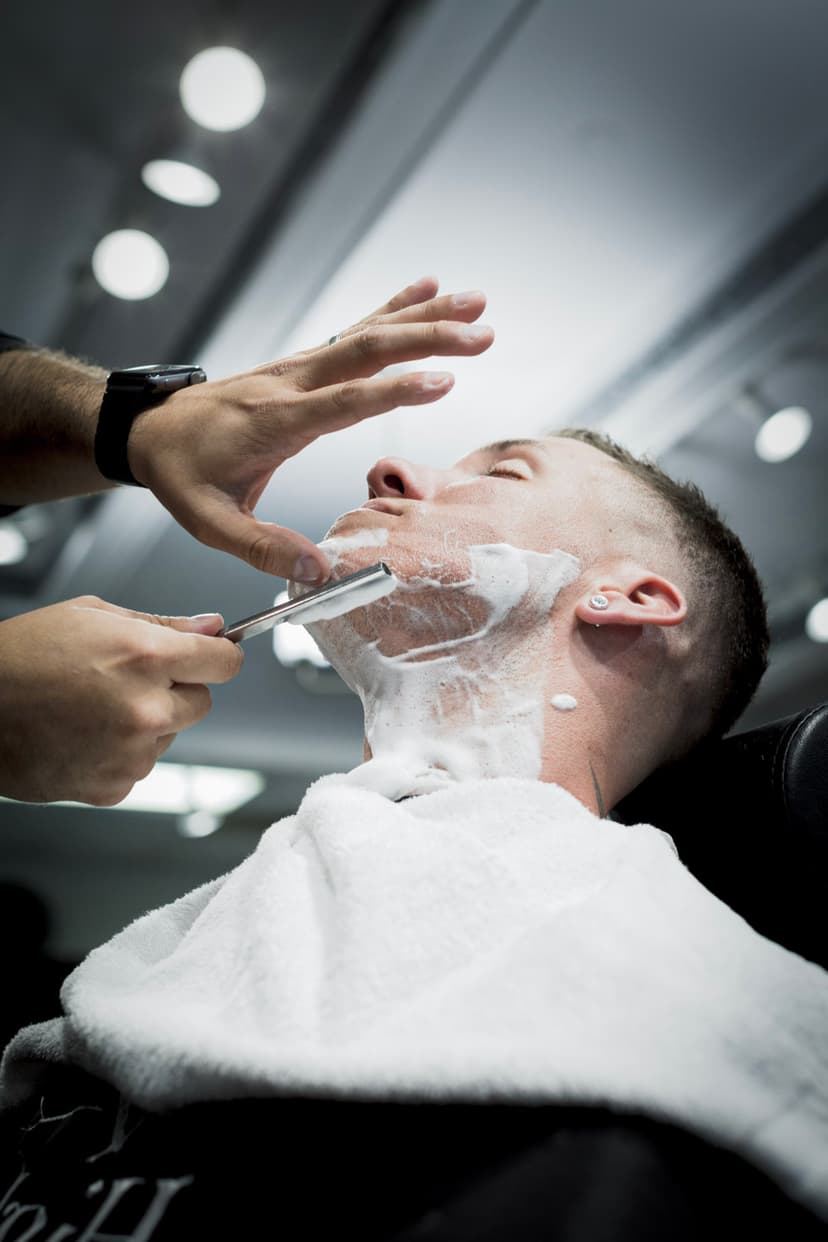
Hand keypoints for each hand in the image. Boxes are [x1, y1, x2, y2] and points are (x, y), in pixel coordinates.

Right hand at [0, 597, 242, 805]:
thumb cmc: (21, 657)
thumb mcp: (91, 615)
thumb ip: (162, 623)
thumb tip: (211, 626)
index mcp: (145, 657)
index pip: (225, 662)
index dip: (218, 655)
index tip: (211, 655)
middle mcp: (145, 708)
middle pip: (203, 702)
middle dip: (177, 690)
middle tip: (128, 680)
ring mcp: (132, 753)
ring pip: (171, 735)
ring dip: (148, 723)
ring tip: (94, 706)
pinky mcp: (114, 786)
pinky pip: (142, 765)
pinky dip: (123, 753)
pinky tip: (86, 734)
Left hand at [127, 276, 492, 583]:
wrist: (149, 430)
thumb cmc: (181, 476)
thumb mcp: (209, 524)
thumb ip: (262, 548)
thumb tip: (315, 571)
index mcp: (274, 422)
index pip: (342, 402)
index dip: (392, 391)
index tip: (443, 381)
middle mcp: (291, 384)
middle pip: (366, 351)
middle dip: (429, 339)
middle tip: (483, 334)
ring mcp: (298, 367)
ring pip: (367, 333)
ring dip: (424, 316)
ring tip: (476, 301)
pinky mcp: (303, 365)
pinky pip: (354, 331)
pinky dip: (393, 308)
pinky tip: (426, 289)